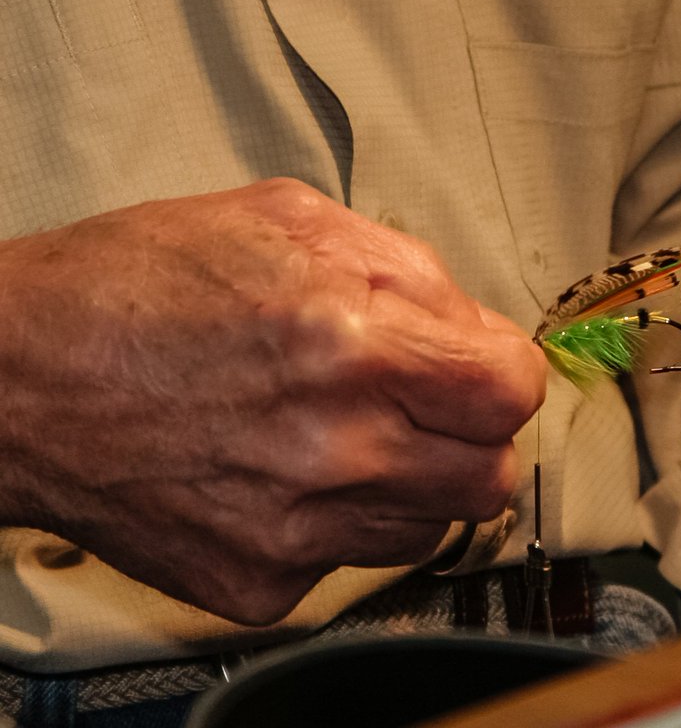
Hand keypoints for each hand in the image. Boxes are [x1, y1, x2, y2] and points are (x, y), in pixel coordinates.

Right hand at [0, 178, 545, 623]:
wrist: (15, 378)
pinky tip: (290, 473)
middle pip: (489, 475)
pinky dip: (346, 521)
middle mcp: (333, 448)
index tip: (480, 369)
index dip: (504, 374)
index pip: (511, 391)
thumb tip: (480, 328)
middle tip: (421, 402)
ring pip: (434, 527)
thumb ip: (411, 269)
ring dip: (414, 480)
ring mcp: (297, 529)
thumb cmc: (136, 287)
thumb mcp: (287, 220)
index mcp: (350, 341)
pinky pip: (357, 563)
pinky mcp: (261, 582)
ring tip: (345, 433)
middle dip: (469, 433)